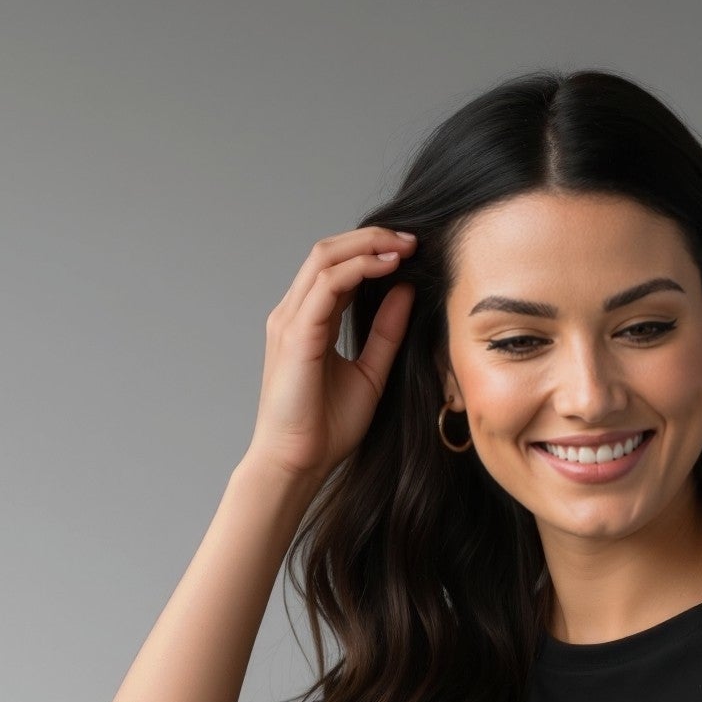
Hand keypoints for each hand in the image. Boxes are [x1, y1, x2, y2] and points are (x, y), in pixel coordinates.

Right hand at [246, 224, 417, 483]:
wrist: (298, 463)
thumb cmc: (326, 429)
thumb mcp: (370, 373)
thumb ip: (386, 333)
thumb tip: (406, 291)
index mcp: (308, 321)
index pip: (336, 267)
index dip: (371, 251)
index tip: (409, 251)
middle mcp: (294, 314)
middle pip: (328, 251)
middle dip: (371, 238)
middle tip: (411, 239)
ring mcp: (290, 320)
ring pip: (324, 258)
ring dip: (366, 245)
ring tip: (403, 246)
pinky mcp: (296, 334)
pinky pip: (326, 285)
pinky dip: (357, 269)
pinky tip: (386, 267)